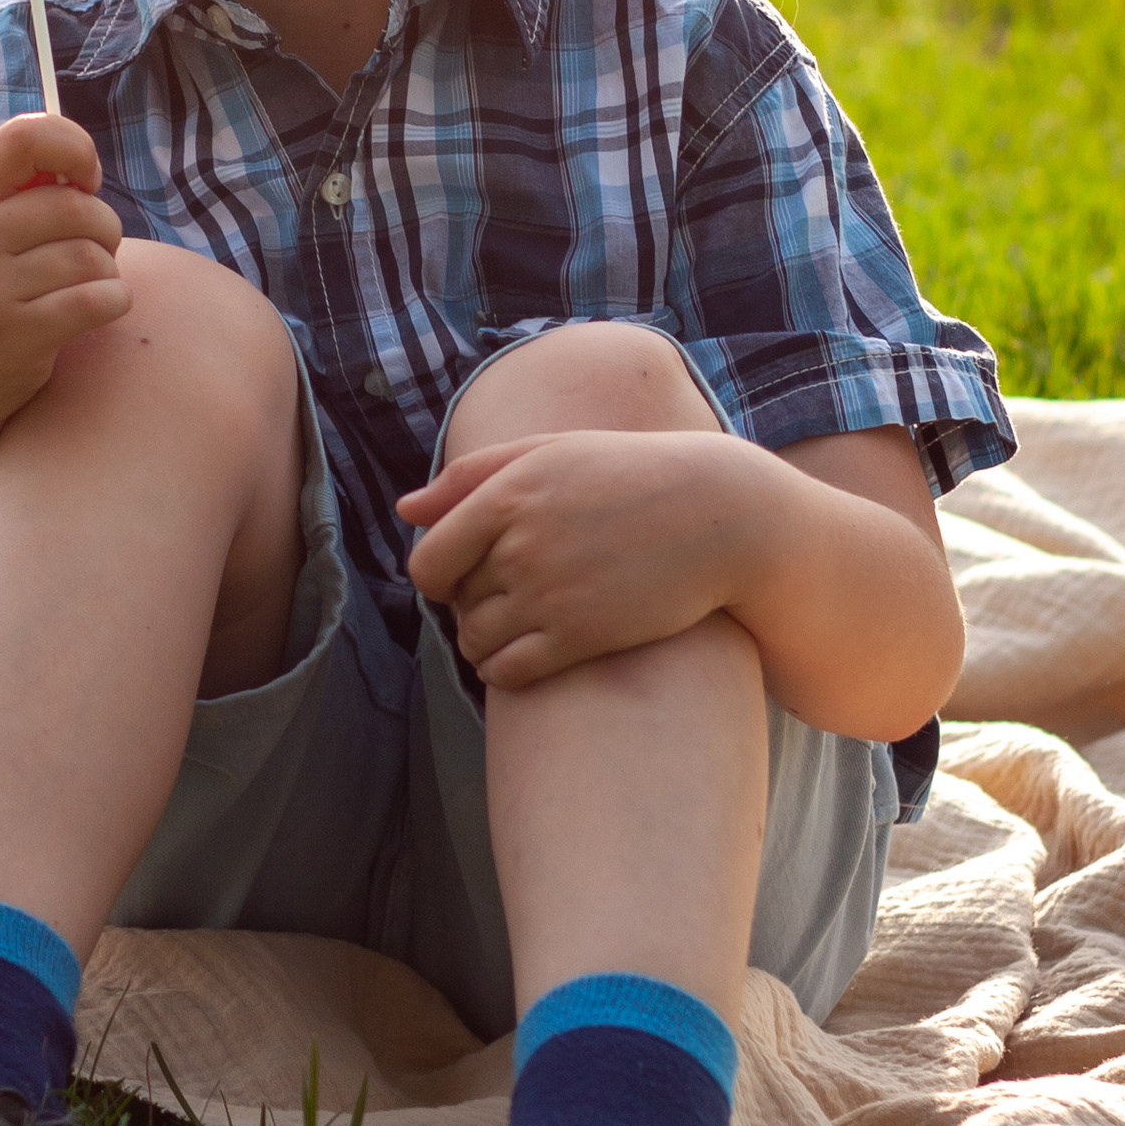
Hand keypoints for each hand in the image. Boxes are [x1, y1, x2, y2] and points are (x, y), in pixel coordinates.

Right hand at [0, 113, 127, 442]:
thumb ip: (13, 195)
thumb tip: (79, 159)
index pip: (27, 135)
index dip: (74, 147)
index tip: (86, 179)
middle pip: (76, 206)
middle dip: (104, 227)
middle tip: (94, 251)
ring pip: (92, 255)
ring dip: (108, 271)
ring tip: (88, 285)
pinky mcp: (13, 335)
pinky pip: (99, 298)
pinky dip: (115, 301)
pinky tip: (100, 309)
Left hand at [398, 429, 773, 690]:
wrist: (719, 514)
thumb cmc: (630, 475)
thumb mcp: (550, 452)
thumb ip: (471, 476)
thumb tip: (405, 509)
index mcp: (507, 495)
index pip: (427, 562)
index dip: (437, 577)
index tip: (462, 576)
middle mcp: (521, 547)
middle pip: (455, 603)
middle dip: (469, 605)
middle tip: (508, 595)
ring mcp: (549, 595)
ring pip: (476, 642)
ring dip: (484, 642)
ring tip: (517, 627)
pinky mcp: (581, 637)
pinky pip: (509, 673)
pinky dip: (503, 672)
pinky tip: (526, 657)